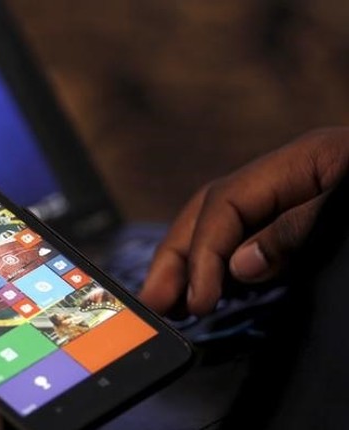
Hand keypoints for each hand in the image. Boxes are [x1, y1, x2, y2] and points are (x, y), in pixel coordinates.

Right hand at [140, 128, 348, 315]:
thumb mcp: (348, 204)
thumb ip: (296, 231)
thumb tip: (240, 268)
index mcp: (299, 160)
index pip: (224, 203)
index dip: (202, 253)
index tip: (198, 301)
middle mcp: (286, 176)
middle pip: (207, 210)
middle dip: (175, 257)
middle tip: (152, 301)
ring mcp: (293, 197)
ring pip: (222, 226)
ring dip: (189, 265)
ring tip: (167, 303)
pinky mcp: (305, 222)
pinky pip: (248, 240)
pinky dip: (220, 267)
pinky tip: (207, 292)